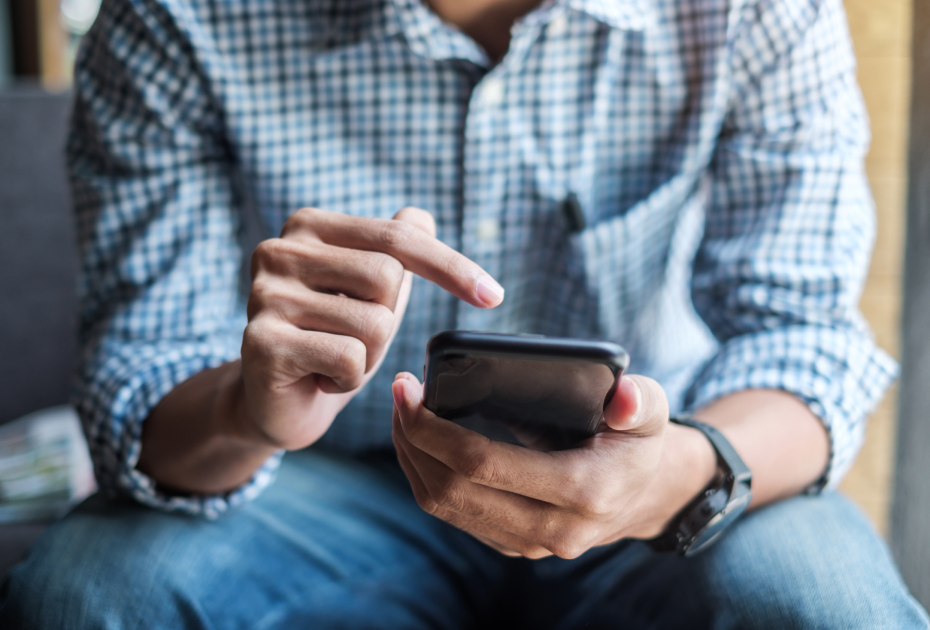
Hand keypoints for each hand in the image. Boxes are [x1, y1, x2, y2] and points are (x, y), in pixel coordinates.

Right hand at [234, 207, 504, 450]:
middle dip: (388, 321)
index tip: (494, 296)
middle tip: (353, 339)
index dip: (451, 266)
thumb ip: (394, 248)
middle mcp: (280, 250)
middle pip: (388, 278)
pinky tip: (319, 379)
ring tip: (334, 359)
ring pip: (374, 323)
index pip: (398, 237)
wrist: (277, 402)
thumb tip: (422, 215)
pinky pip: (349, 358)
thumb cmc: (330, 338)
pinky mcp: (262, 342)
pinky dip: (348, 379)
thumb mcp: (370, 291)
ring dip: (369, 356)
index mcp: (309, 226)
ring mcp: (265, 295)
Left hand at [391, 371, 715, 558]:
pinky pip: (453, 514)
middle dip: (413, 439)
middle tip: (401, 392)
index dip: (435, 428)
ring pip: (444, 506)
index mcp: (583, 491)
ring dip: (412, 457)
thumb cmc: (637, 440)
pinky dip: (426, 475)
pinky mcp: (512, 543)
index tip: (411, 390)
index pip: (483, 464)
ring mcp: (529, 543)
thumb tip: (622, 399)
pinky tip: (421, 440)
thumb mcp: (650, 411)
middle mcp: (552, 529)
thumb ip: (639, 402)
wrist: (644, 493)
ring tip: (403, 412)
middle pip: (452, 488)